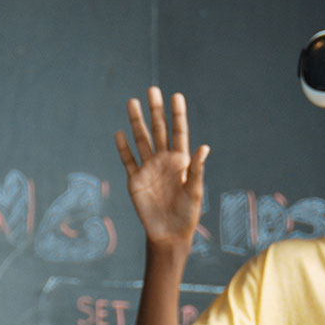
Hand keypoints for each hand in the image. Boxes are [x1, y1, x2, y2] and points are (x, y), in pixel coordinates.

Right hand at [115, 86, 209, 247]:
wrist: (169, 234)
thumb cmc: (187, 214)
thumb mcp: (195, 191)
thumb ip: (196, 169)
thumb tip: (204, 147)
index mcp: (180, 161)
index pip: (179, 132)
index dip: (177, 114)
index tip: (176, 96)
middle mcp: (163, 161)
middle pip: (158, 130)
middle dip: (155, 110)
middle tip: (152, 90)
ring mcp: (148, 169)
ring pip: (141, 140)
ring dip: (136, 122)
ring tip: (132, 102)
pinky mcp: (135, 181)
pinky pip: (128, 161)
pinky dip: (123, 148)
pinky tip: (119, 133)